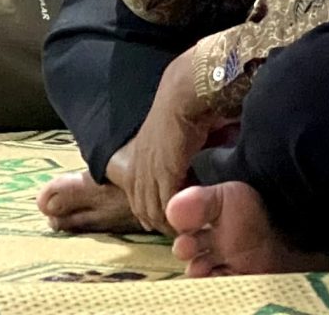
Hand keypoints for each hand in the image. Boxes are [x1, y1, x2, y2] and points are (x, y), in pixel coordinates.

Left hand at [109, 48, 215, 235]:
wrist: (182, 96)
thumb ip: (177, 150)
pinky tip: (190, 222)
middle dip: (157, 221)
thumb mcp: (173, 135)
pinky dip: (178, 216)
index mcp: (139, 156)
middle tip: (176, 233)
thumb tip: (191, 151)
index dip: (148, 209)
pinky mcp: (163, 172)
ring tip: (186, 231)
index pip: (137, 193)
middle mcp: (139, 165)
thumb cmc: (183, 108)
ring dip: (169, 222)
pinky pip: (166, 204)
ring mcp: (148, 170)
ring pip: (153, 209)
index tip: (162, 222)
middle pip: (142, 205)